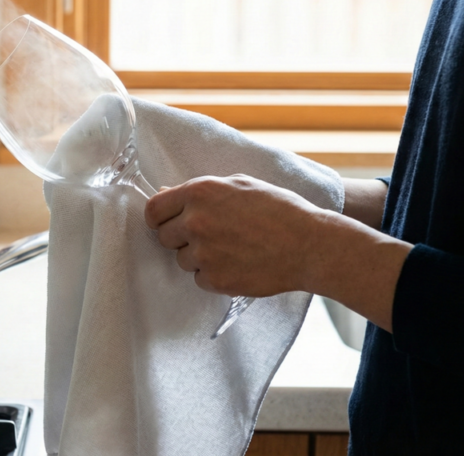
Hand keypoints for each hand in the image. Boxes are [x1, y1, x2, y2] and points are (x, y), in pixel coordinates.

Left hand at [144, 174, 328, 297]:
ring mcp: (204, 253)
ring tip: (231, 248)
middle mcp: (196, 222)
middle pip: (163, 237)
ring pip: (182, 260)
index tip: (167, 223)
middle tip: (208, 236)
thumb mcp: (239, 185)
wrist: (310, 245)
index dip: (159, 217)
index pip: (153, 209)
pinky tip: (238, 263)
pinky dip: (214, 275)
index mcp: (200, 193)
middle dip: (179, 237)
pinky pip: (199, 279)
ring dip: (199, 258)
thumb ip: (200, 191)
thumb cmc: (279, 210)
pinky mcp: (216, 279)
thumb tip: (166, 194)